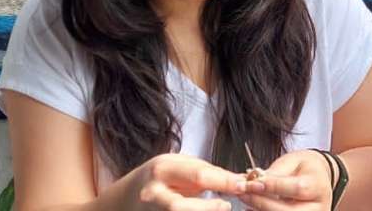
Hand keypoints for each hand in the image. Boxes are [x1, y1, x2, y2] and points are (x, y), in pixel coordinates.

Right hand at [129, 153, 248, 210]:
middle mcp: (153, 193)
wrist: (128, 197)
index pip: (199, 176)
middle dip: (210, 207)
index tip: (244, 184)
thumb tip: (237, 180)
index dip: (224, 181)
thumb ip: (204, 172)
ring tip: (221, 208)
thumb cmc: (161, 178)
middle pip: (181, 206)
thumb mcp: (178, 166)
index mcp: (162, 169)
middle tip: (228, 205)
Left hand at [239, 149, 332, 209]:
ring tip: (245, 198)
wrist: (318, 180)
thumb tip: (254, 181)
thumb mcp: (293, 162)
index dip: (272, 187)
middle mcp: (318, 207)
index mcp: (318, 186)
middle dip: (260, 202)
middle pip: (287, 210)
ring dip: (259, 210)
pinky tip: (250, 209)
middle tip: (241, 191)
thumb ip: (276, 172)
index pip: (296, 189)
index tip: (250, 182)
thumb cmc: (304, 168)